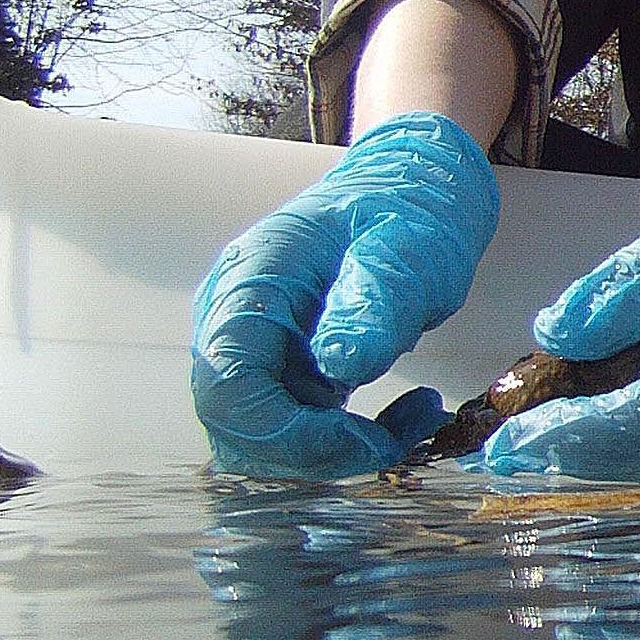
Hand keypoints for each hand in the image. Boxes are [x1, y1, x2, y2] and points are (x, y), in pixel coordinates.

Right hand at [190, 112, 499, 476]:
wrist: (412, 187)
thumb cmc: (409, 208)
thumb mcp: (408, 247)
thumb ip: (373, 301)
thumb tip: (340, 365)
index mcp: (252, 281)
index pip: (226, 383)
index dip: (283, 432)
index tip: (359, 440)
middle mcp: (235, 317)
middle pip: (234, 422)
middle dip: (311, 452)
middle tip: (394, 441)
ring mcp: (255, 345)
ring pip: (261, 436)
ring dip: (332, 452)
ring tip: (411, 422)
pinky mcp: (285, 367)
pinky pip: (295, 426)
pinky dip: (346, 440)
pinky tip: (405, 416)